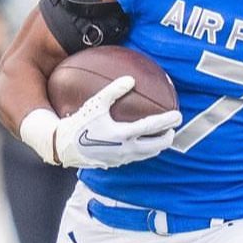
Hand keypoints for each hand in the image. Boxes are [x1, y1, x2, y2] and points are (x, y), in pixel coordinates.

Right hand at [52, 75, 180, 168]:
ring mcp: (122, 158)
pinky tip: (144, 143)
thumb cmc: (79, 123)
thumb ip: (113, 91)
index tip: (178, 115)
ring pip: (148, 154)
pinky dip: (145, 150)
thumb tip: (130, 79)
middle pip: (156, 145)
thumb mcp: (95, 104)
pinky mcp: (116, 164)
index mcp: (122, 134)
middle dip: (168, 137)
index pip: (151, 127)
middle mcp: (125, 149)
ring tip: (162, 136)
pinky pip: (137, 157)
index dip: (167, 121)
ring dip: (158, 145)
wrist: (64, 147)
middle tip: (174, 128)